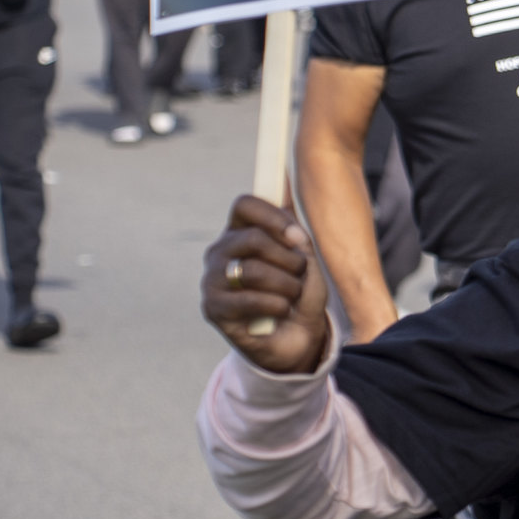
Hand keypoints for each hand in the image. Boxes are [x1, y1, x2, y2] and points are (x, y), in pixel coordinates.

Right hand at [202, 194, 331, 373]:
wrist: (297, 339)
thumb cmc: (300, 293)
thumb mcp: (305, 258)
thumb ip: (293, 228)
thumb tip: (282, 180)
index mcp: (241, 232)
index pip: (244, 205)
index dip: (273, 216)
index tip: (297, 235)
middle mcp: (221, 251)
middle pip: (252, 238)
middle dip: (289, 258)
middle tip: (300, 273)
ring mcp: (213, 280)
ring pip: (252, 269)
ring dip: (286, 284)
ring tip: (292, 295)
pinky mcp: (213, 308)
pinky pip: (250, 299)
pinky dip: (277, 305)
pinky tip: (281, 311)